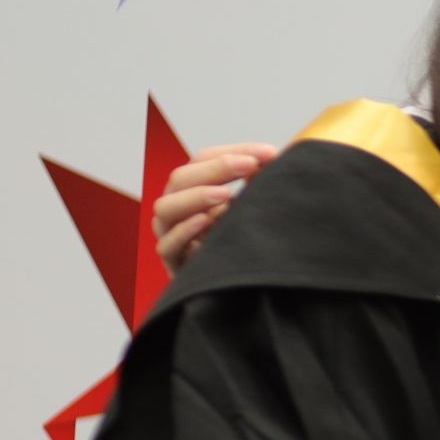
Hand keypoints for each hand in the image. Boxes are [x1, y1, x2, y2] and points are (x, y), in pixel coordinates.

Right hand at [152, 143, 278, 271]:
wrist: (242, 287)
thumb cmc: (246, 240)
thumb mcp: (252, 207)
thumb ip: (258, 183)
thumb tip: (274, 157)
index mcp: (194, 189)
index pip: (202, 160)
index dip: (233, 152)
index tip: (269, 152)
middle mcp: (178, 209)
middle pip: (181, 179)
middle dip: (216, 168)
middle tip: (249, 165)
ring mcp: (172, 236)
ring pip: (165, 209)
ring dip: (195, 197)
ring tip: (225, 194)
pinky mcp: (175, 265)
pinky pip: (167, 246)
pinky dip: (184, 232)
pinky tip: (206, 222)